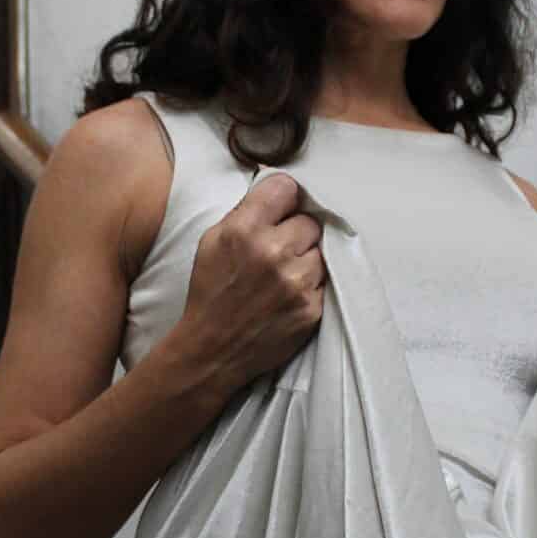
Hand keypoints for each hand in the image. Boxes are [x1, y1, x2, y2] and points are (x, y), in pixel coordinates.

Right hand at [168, 173, 325, 399]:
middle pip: (310, 221)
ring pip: (320, 250)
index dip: (284, 198)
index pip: (286, 188)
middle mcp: (273, 253)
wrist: (213, 349)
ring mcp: (296, 282)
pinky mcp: (311, 307)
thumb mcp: (212, 241)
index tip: (281, 208)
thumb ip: (246, 213)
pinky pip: (325, 280)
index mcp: (244, 230)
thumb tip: (278, 192)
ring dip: (306, 258)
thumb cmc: (211, 292)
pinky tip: (288, 294)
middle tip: (280, 248)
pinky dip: (311, 284)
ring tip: (284, 274)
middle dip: (297, 231)